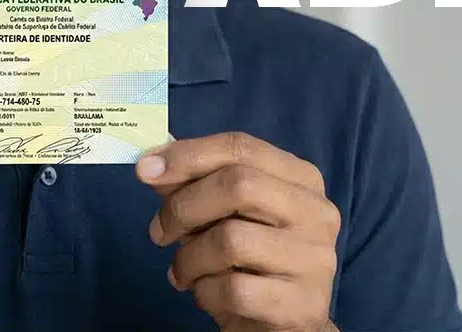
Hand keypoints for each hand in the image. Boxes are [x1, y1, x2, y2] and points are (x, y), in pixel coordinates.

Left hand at [135, 132, 340, 330]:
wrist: (284, 324)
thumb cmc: (249, 259)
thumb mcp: (222, 215)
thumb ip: (192, 185)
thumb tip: (152, 164)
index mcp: (300, 179)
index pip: (241, 147)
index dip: (188, 154)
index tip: (144, 169)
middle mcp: (316, 213)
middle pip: (238, 185)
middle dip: (183, 207)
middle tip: (158, 232)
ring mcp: (315, 259)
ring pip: (231, 240)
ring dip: (189, 258)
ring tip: (183, 271)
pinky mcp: (302, 304)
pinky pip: (234, 290)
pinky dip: (204, 292)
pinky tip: (206, 294)